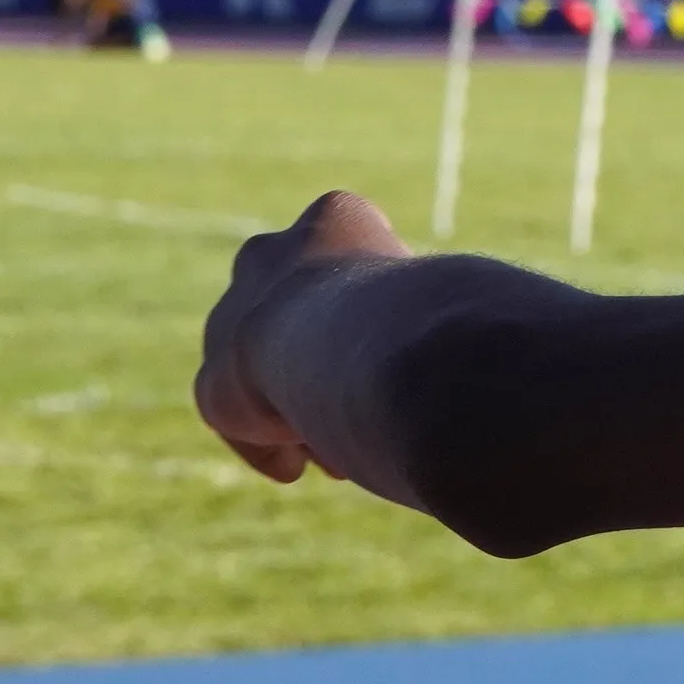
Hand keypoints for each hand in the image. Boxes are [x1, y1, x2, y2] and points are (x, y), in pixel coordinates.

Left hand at [196, 191, 419, 496]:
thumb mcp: (443, 303)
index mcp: (338, 218)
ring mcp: (232, 316)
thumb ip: (437, 322)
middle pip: (287, 306)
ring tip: (339, 443)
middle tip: (352, 394)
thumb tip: (469, 368)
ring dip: (294, 404)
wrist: (362, 346)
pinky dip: (268, 446)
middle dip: (311, 351)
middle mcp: (272, 255)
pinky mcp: (214, 382)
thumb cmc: (430, 323)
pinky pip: (237, 420)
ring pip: (259, 367)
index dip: (368, 304)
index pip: (342, 243)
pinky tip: (301, 465)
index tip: (392, 340)